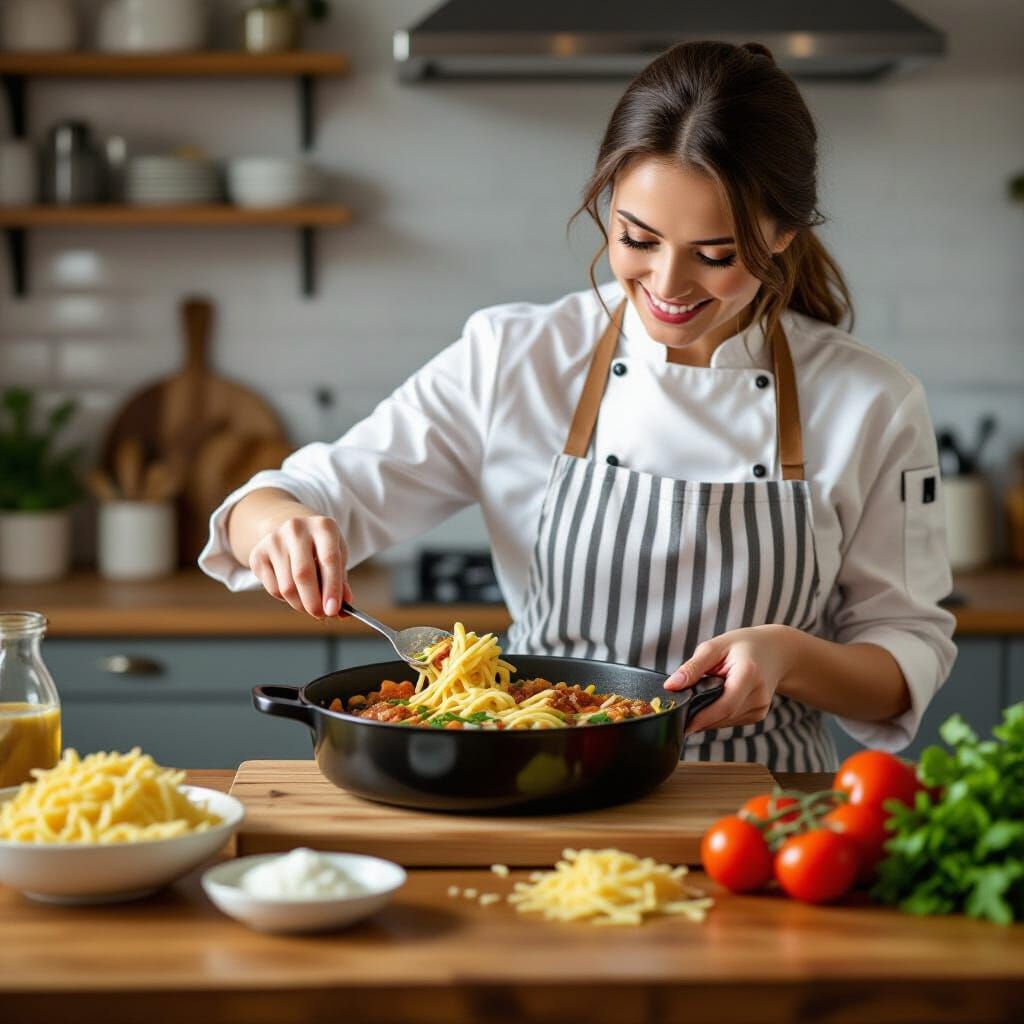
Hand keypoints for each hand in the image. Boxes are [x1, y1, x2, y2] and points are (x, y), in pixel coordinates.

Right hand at [248, 514, 352, 618]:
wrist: (292, 530)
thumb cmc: (320, 547)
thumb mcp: (338, 556)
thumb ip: (341, 582)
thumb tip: (343, 609)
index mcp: (323, 527)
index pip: (329, 560)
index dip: (332, 588)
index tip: (334, 610)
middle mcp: (297, 529)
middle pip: (303, 574)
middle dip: (313, 602)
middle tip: (321, 616)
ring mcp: (274, 540)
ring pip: (287, 587)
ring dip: (300, 604)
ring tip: (310, 604)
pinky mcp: (258, 554)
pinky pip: (273, 589)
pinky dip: (286, 599)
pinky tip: (294, 591)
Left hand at [663, 625, 801, 735]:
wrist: (776, 651)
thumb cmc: (743, 645)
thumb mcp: (715, 647)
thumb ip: (692, 667)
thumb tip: (670, 686)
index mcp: (749, 674)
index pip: (724, 705)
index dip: (701, 718)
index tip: (680, 723)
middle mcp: (759, 695)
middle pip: (723, 716)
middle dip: (699, 717)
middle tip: (679, 710)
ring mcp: (761, 708)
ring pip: (725, 721)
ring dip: (707, 716)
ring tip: (697, 699)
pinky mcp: (758, 715)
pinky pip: (731, 720)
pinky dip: (717, 714)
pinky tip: (713, 700)